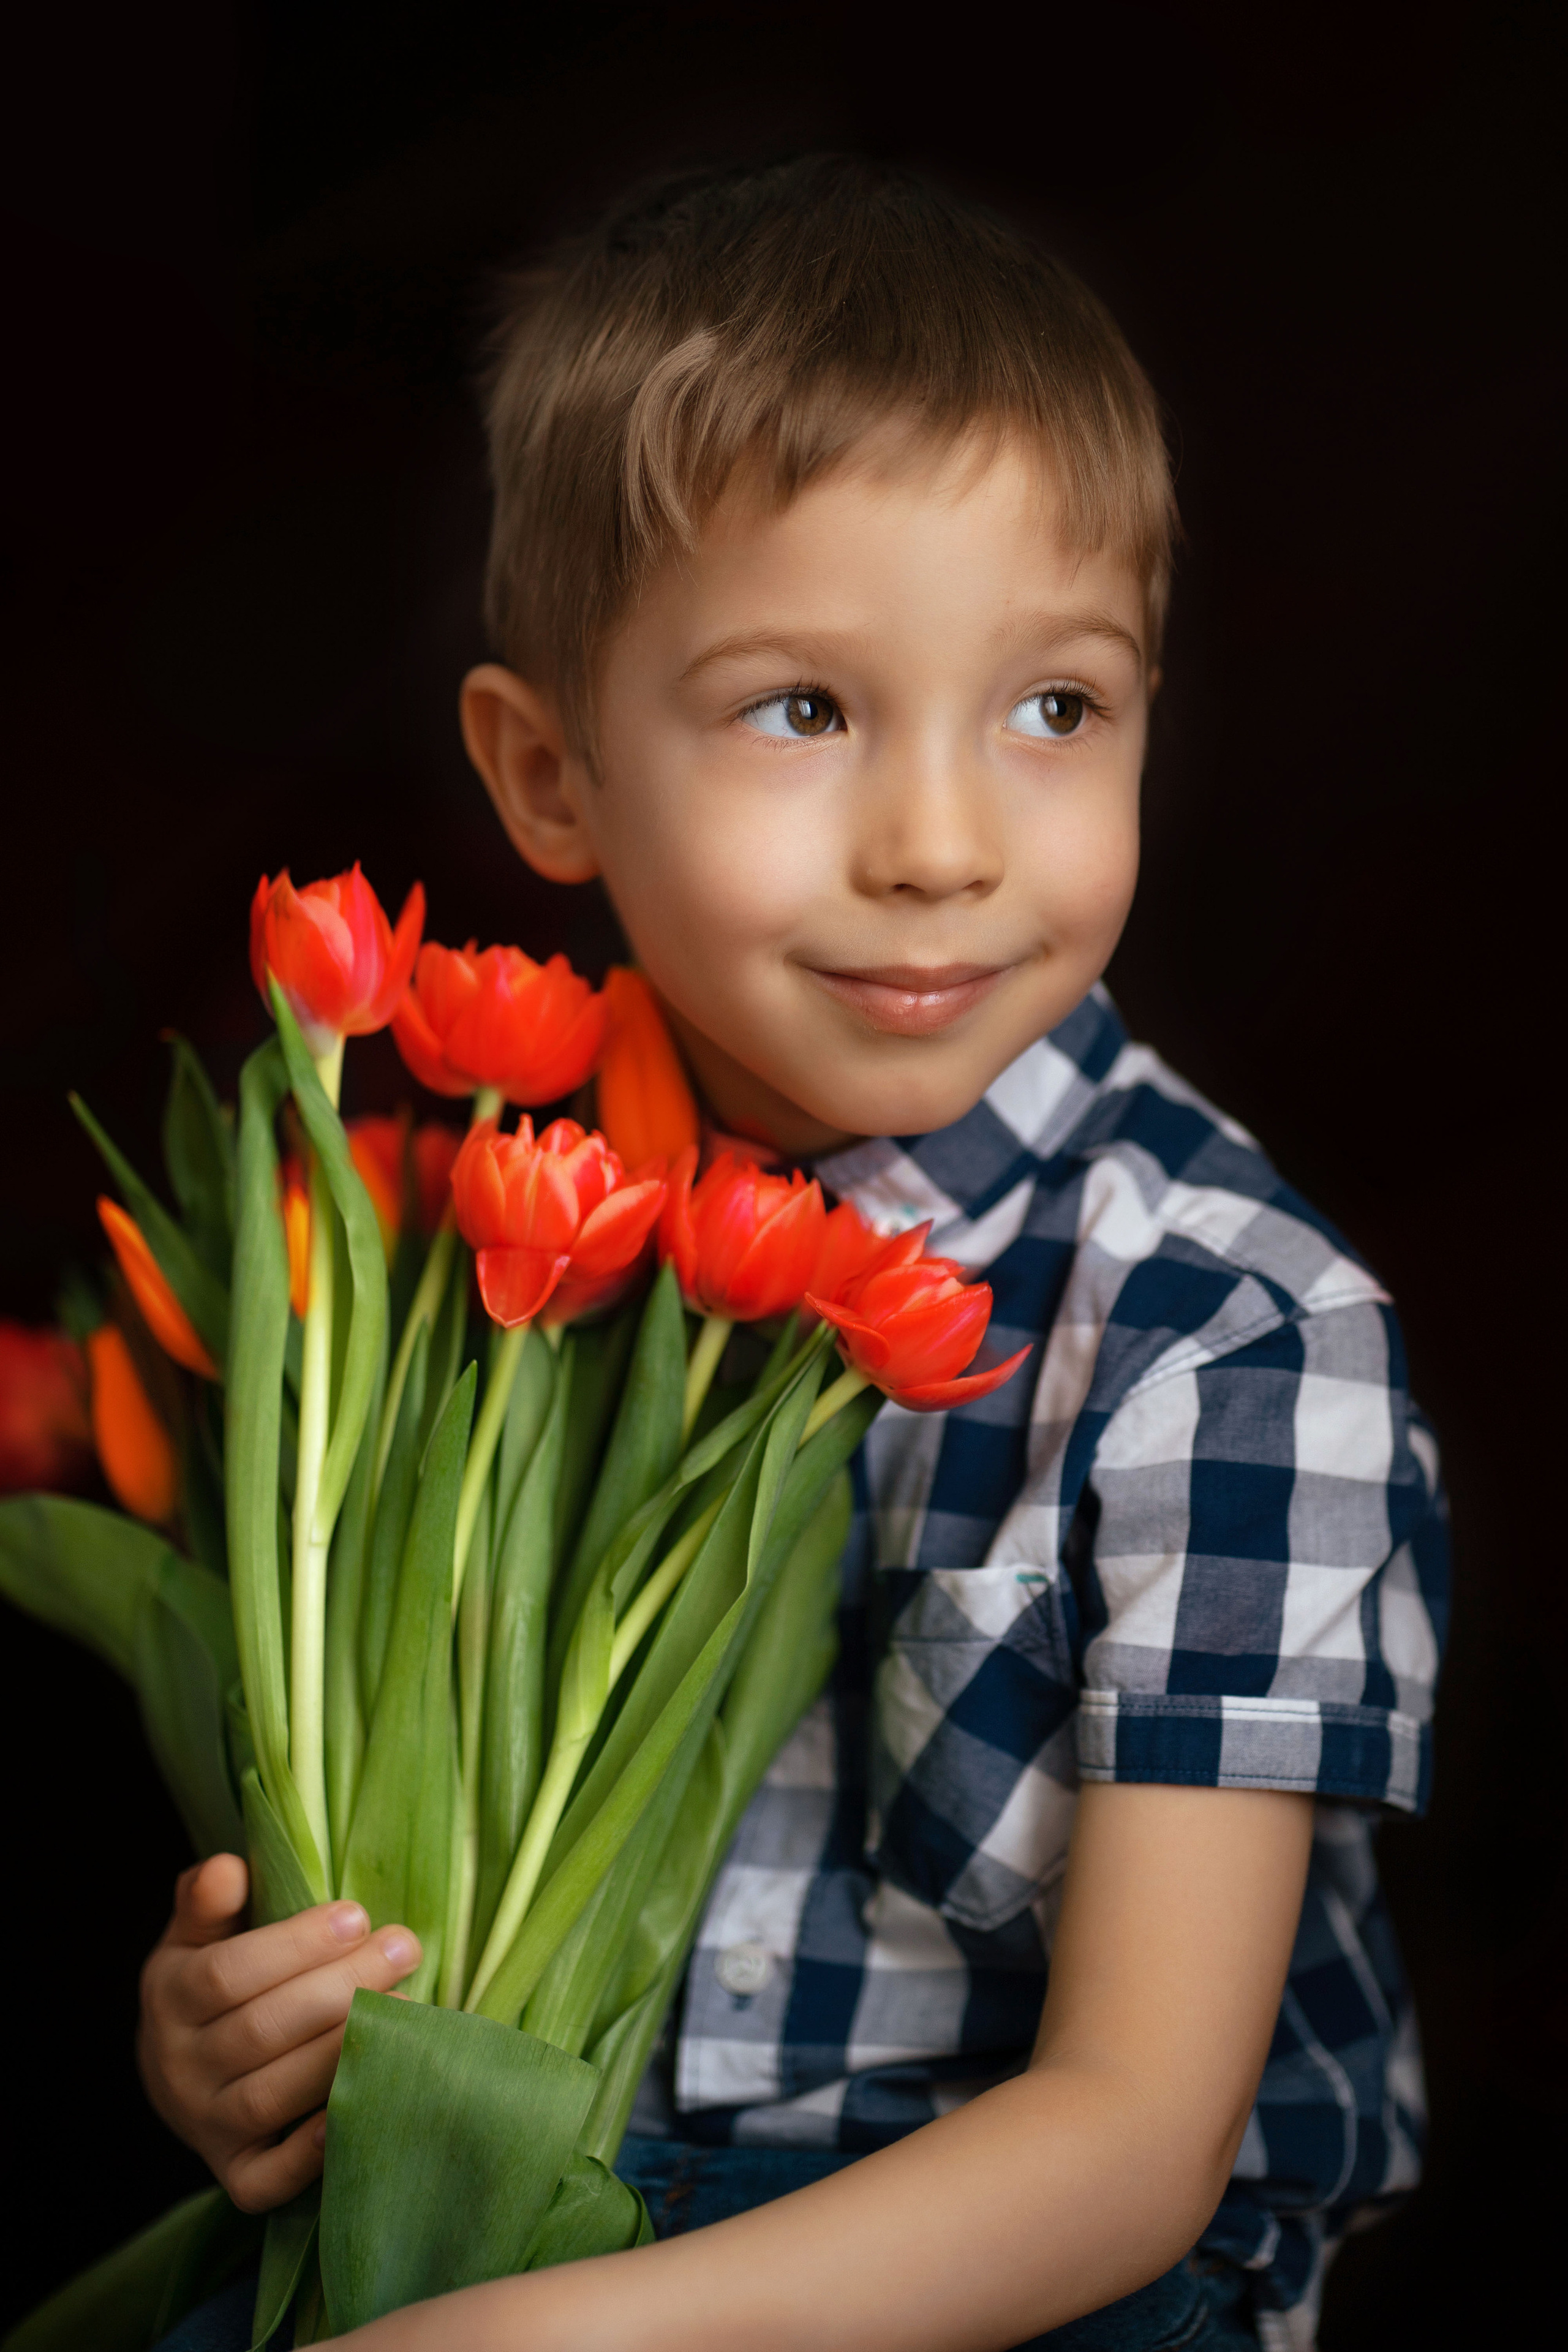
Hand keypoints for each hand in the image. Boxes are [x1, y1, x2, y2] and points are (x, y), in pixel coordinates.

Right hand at [137, 1854, 421, 2212]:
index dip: (295, 1945)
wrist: (182, 2072)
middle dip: (337, 1987)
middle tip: (402, 1949)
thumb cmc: (211, 1983)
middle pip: (259, 2032)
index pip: (227, 1975)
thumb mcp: (197, 1934)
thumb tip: (228, 1869)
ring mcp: (205, 2128)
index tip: (357, 1915)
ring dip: (340, 2053)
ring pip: (268, 2098)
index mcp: (169, 1999)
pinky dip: (310, 2154)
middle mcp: (179, 2069)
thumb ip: (209, 1899)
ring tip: (404, 2007)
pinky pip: (265, 2180)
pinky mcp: (235, 2175)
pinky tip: (363, 2106)